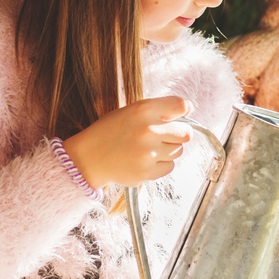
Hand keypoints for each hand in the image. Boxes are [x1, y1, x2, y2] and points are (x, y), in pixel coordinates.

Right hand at [62, 96, 191, 188]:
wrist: (89, 157)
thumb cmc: (111, 132)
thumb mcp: (132, 111)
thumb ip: (160, 108)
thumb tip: (189, 108)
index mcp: (143, 110)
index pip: (181, 106)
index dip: (183, 112)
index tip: (178, 116)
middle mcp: (148, 130)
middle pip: (186, 133)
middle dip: (177, 134)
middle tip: (160, 136)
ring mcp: (148, 153)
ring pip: (178, 151)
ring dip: (168, 150)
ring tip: (147, 148)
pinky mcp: (147, 172)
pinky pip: (169, 167)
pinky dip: (160, 164)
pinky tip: (145, 160)